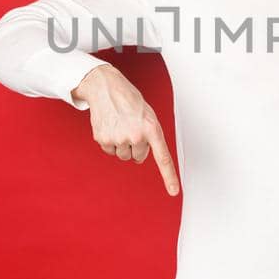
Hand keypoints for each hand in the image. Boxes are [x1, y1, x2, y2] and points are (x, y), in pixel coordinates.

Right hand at [72, 64, 180, 195]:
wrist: (105, 87)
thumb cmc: (128, 100)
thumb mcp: (147, 114)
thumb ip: (150, 135)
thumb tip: (141, 156)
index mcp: (151, 128)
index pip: (163, 157)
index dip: (169, 176)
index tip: (174, 192)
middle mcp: (136, 135)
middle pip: (138, 157)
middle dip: (136, 146)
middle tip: (131, 128)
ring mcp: (119, 138)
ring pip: (123, 155)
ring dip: (122, 144)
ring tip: (120, 125)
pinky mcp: (103, 139)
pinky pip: (110, 151)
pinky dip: (110, 142)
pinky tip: (110, 126)